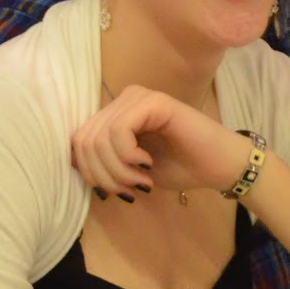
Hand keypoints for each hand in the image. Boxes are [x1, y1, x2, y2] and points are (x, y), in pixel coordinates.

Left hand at [70, 83, 252, 200]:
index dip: (90, 173)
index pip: (77, 142)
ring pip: (99, 138)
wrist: (218, 166)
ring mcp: (138, 97)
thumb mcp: (129, 170)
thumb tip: (71, 163)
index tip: (117, 191)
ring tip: (141, 180)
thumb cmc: (179, 167)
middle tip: (130, 189)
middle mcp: (123, 100)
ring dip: (118, 170)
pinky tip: (147, 164)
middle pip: (84, 142)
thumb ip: (102, 162)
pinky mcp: (154, 102)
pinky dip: (128, 156)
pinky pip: (120, 130)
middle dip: (104, 175)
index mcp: (114, 114)